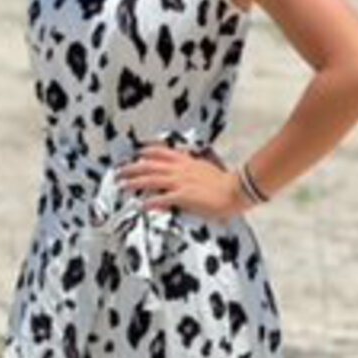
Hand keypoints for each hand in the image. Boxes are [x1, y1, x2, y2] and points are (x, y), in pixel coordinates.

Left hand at [116, 144, 251, 221]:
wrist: (238, 190)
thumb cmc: (226, 183)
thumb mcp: (206, 171)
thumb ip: (192, 171)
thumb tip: (183, 178)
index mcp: (187, 162)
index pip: (163, 152)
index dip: (148, 151)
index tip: (138, 152)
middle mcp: (180, 169)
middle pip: (150, 165)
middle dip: (132, 168)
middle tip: (119, 172)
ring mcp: (180, 182)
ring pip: (151, 179)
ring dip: (135, 182)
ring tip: (123, 186)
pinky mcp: (183, 196)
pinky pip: (162, 198)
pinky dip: (150, 202)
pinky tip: (141, 206)